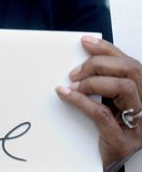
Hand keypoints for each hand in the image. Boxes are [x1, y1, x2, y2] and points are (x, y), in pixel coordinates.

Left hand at [56, 37, 141, 171]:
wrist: (109, 167)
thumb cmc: (108, 133)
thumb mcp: (110, 105)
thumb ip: (102, 85)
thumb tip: (81, 63)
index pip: (131, 64)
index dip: (108, 49)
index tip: (85, 41)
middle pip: (131, 70)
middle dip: (99, 64)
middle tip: (74, 73)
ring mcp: (138, 125)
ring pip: (123, 87)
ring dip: (92, 82)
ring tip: (73, 86)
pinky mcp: (123, 141)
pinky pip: (102, 113)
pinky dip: (81, 101)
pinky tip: (65, 95)